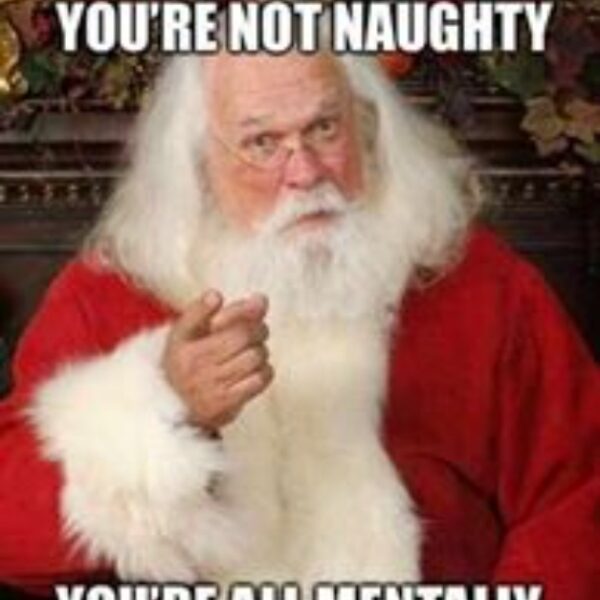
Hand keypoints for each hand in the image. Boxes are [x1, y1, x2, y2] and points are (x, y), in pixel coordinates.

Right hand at [162, 290, 272, 431]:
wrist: (173, 405)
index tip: (253, 308)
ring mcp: (210, 386)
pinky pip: (258, 381)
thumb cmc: (187, 359)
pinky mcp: (224, 405)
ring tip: (253, 351)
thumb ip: (225, 310)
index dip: (247, 311)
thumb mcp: (190, 329)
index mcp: (184, 339)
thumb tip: (262, 299)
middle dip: (258, 330)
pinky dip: (264, 371)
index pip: (221, 316)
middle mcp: (195, 363)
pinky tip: (255, 370)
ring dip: (261, 351)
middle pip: (244, 336)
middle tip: (258, 331)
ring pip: (254, 357)